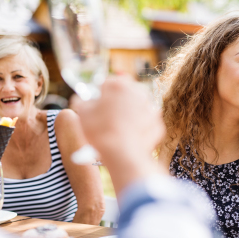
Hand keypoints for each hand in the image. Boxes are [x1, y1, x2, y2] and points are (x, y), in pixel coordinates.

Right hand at [72, 77, 164, 192]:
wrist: (122, 155)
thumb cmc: (100, 131)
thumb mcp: (82, 112)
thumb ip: (82, 101)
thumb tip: (83, 100)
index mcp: (118, 84)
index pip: (107, 83)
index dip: (100, 94)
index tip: (97, 104)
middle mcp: (138, 92)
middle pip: (125, 93)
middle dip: (117, 102)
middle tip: (107, 117)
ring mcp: (150, 108)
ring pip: (137, 107)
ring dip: (129, 114)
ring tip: (117, 129)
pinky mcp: (157, 123)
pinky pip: (145, 123)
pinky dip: (138, 128)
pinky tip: (128, 137)